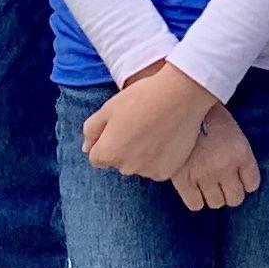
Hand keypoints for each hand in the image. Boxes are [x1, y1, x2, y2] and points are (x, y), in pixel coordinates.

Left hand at [81, 60, 218, 182]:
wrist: (181, 95)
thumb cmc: (142, 97)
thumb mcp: (108, 107)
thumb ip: (91, 130)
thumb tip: (87, 147)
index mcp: (108, 152)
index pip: (97, 156)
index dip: (107, 139)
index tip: (121, 125)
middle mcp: (126, 168)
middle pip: (118, 161)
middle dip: (124, 147)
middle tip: (139, 123)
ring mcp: (148, 171)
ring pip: (138, 165)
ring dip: (142, 153)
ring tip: (154, 129)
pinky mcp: (167, 172)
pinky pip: (157, 168)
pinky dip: (159, 157)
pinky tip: (166, 138)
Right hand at [171, 105, 261, 210]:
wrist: (179, 103)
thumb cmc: (206, 114)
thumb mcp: (232, 128)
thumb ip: (238, 153)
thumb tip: (240, 177)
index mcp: (241, 152)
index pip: (252, 184)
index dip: (245, 182)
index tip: (238, 177)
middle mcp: (225, 166)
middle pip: (235, 199)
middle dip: (230, 192)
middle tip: (221, 182)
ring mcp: (204, 174)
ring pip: (216, 203)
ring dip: (213, 196)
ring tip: (206, 183)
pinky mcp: (183, 179)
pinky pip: (195, 204)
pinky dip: (196, 199)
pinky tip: (193, 188)